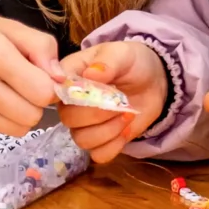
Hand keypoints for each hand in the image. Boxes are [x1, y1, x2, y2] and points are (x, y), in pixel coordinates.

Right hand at [0, 6, 60, 135]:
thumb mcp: (2, 25)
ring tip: (4, 90)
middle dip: (35, 101)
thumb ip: (40, 47)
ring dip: (19, 112)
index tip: (39, 73)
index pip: (43, 92)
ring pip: (19, 129)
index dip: (48, 84)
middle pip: (34, 115)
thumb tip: (60, 79)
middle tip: (21, 82)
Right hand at [55, 41, 165, 163]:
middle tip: (121, 103)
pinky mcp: (100, 141)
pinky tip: (126, 130)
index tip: (98, 90)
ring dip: (109, 130)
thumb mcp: (122, 53)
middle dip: (98, 113)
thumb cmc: (131, 62)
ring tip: (127, 114)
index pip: (56, 92)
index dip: (74, 96)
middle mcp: (70, 104)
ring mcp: (84, 125)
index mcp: (68, 78)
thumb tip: (91, 74)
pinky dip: (115, 145)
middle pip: (69, 119)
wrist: (152, 80)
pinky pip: (98, 155)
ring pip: (82, 140)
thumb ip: (108, 61)